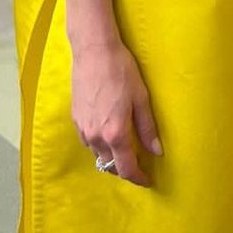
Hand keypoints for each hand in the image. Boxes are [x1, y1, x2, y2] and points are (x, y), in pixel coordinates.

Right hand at [70, 37, 162, 187]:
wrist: (93, 52)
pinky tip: (108, 133)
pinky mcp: (75, 120)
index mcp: (116, 133)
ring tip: (124, 149)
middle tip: (138, 164)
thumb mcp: (141, 98)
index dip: (138, 178)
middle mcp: (96, 136)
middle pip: (109, 166)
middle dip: (124, 170)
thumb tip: (157, 151)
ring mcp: (83, 129)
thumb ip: (148, 128)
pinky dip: (99, 145)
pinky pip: (88, 142)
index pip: (126, 168)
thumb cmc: (121, 71)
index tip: (148, 180)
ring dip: (110, 157)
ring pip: (97, 155)